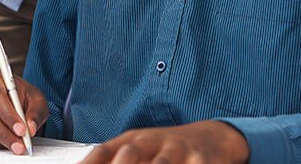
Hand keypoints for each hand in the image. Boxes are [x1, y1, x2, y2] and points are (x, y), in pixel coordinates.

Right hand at [0, 71, 48, 154]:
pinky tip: (3, 142)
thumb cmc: (27, 100)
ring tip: (15, 145)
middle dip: (3, 132)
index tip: (21, 130)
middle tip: (19, 145)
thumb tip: (30, 129)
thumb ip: (36, 114)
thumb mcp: (38, 102)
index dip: (8, 115)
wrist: (20, 104)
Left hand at [81, 121, 249, 163]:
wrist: (211, 138)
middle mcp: (152, 142)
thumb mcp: (140, 149)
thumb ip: (111, 158)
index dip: (89, 163)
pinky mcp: (199, 161)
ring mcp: (176, 151)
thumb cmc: (167, 148)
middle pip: (129, 154)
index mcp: (133, 139)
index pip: (104, 150)